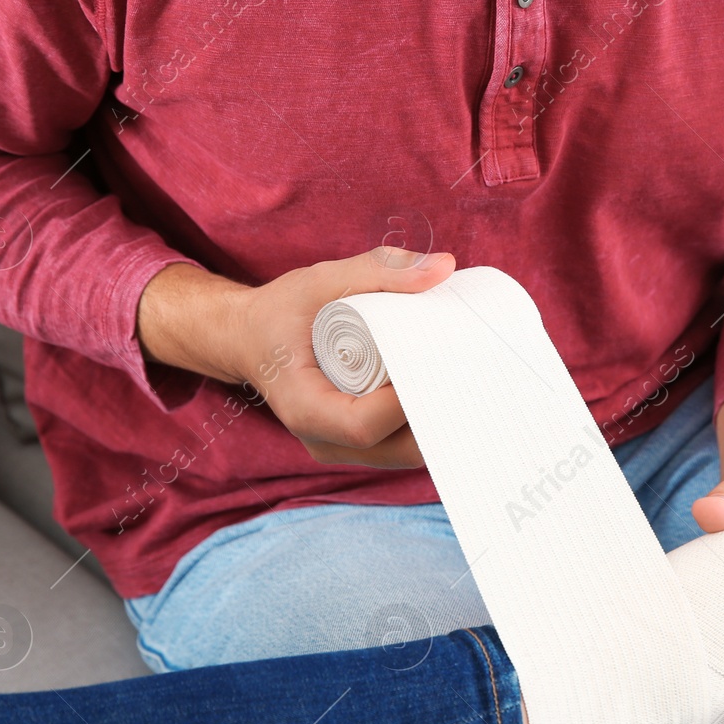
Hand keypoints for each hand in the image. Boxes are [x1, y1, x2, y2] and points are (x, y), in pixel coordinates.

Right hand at [136, 247, 455, 467]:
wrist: (250, 339)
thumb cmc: (281, 311)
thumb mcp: (321, 280)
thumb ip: (380, 270)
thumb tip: (445, 268)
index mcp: (303, 407)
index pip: (363, 425)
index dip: (404, 404)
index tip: (437, 364)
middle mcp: (321, 441)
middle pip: (394, 449)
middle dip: (437, 417)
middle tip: (473, 374)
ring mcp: (340, 450)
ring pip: (403, 456)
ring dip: (438, 425)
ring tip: (468, 383)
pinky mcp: (355, 446)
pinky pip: (399, 449)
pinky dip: (427, 428)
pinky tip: (451, 396)